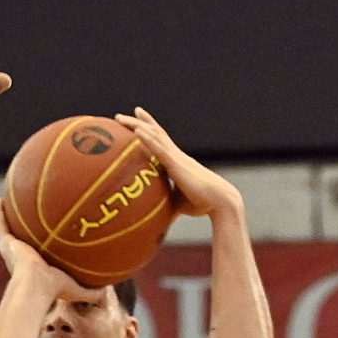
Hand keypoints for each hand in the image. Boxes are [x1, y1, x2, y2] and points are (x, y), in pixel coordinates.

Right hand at [0, 198, 99, 302]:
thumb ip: (91, 291)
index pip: (41, 257)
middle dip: (28, 232)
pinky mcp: (6, 243)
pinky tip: (0, 199)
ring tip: (13, 203)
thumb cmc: (55, 289)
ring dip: (11, 218)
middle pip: (25, 241)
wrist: (35, 285)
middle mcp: (22, 259)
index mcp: (36, 269)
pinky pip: (1, 224)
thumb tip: (109, 290)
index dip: (44, 249)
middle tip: (33, 219)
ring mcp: (13, 250)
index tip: (50, 238)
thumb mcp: (77, 289)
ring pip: (11, 230)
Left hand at [114, 106, 240, 217]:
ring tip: (120, 118)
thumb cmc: (202, 204)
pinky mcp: (176, 163)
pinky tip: (136, 130)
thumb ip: (165, 206)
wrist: (218, 201)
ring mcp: (175, 156)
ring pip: (154, 135)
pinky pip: (158, 148)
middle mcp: (175, 154)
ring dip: (137, 125)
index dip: (149, 130)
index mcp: (176, 162)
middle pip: (155, 132)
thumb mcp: (178, 204)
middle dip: (140, 122)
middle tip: (122, 116)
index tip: (137, 123)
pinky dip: (147, 138)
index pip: (160, 141)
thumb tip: (153, 221)